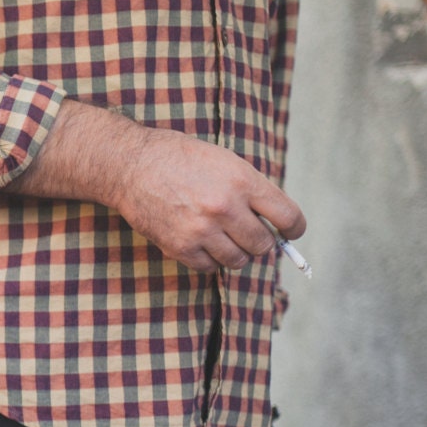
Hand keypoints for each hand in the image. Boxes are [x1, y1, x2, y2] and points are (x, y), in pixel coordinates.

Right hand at [12, 100, 306, 272]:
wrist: (131, 165)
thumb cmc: (180, 159)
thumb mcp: (224, 162)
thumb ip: (251, 189)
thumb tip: (275, 222)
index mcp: (242, 181)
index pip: (288, 217)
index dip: (294, 229)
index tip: (291, 232)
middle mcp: (225, 208)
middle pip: (263, 244)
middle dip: (260, 242)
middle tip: (249, 235)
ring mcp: (201, 230)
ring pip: (238, 260)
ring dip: (236, 253)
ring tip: (224, 239)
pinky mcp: (179, 246)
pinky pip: (208, 267)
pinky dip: (209, 260)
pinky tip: (202, 243)